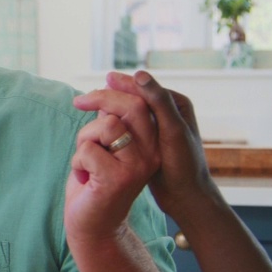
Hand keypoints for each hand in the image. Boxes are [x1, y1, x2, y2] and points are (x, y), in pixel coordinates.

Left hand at [65, 77, 161, 248]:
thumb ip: (111, 122)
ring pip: (106, 126)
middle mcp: (151, 154)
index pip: (144, 103)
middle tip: (78, 102)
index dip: (121, 88)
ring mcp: (137, 166)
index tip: (103, 80)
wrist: (94, 225)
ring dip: (84, 139)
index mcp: (152, 144)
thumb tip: (108, 89)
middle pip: (131, 107)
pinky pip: (88, 150)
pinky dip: (77, 162)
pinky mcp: (117, 178)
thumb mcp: (105, 147)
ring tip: (86, 162)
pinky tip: (84, 179)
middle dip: (100, 98)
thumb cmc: (95, 184)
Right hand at [100, 71, 217, 219]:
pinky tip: (98, 126)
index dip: (120, 84)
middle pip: (133, 96)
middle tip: (85, 99)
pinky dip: (111, 123)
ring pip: (127, 111)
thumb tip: (139, 74)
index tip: (100, 83)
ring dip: (108, 109)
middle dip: (110, 96)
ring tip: (89, 108)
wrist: (186, 196)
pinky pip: (126, 125)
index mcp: (176, 104)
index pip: (143, 87)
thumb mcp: (172, 131)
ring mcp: (158, 126)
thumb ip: (159, 102)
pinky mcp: (149, 140)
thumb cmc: (184, 166)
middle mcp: (168, 111)